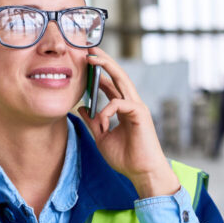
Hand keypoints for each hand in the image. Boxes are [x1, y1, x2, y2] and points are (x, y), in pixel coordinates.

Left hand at [78, 48, 179, 197]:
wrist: (141, 172)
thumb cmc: (125, 158)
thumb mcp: (102, 138)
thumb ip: (93, 122)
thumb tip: (82, 108)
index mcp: (123, 109)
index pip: (111, 85)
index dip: (99, 73)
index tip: (85, 63)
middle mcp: (131, 104)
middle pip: (118, 76)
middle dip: (104, 62)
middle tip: (89, 50)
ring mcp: (137, 107)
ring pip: (122, 81)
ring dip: (107, 68)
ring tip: (92, 59)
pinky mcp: (140, 114)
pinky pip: (120, 104)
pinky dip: (107, 110)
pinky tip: (102, 121)